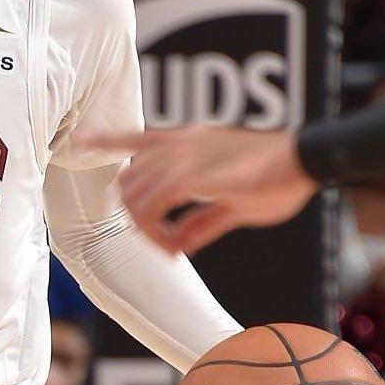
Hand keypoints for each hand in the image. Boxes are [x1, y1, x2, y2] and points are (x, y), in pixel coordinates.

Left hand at [78, 126, 318, 254]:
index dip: (105, 139)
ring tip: (173, 246)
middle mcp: (177, 143)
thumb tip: (179, 244)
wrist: (303, 159)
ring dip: (146, 228)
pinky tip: (171, 247)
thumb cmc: (276, 176)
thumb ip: (201, 221)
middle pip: (127, 181)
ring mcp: (182, 156)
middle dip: (136, 215)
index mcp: (185, 140)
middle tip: (166, 241)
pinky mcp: (192, 174)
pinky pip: (151, 204)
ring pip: (134, 197)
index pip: (134, 137)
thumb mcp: (232, 202)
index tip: (81, 140)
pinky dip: (156, 232)